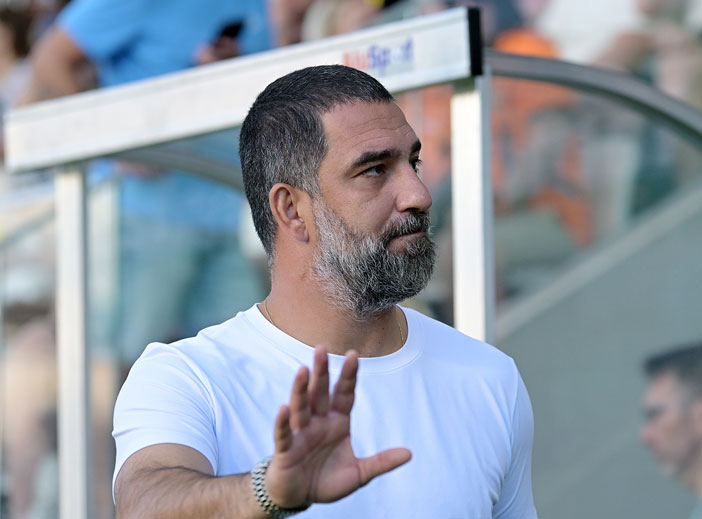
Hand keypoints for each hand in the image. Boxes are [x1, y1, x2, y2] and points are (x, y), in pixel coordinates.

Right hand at [264, 347, 410, 507]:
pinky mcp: (285, 450)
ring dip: (301, 389)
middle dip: (321, 372)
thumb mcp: (359, 473)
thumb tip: (409, 454)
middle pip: (320, 393)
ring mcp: (300, 434)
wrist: (300, 496)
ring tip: (303, 370)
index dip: (348, 376)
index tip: (353, 354)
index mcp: (337, 422)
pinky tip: (283, 408)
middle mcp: (318, 422)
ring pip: (301, 407)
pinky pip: (284, 434)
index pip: (344, 394)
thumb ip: (381, 462)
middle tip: (321, 348)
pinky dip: (283, 422)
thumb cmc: (327, 480)